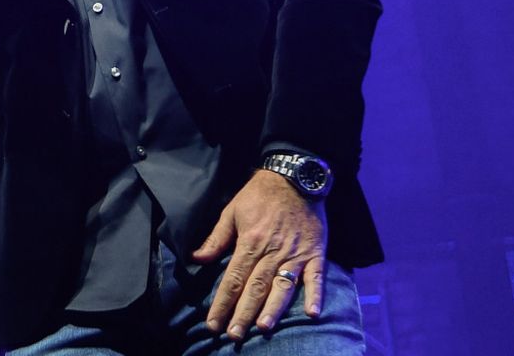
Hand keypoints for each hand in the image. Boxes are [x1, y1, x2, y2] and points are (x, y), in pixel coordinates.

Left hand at [192, 170, 327, 339]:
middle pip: (255, 287)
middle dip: (243, 313)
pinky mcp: (316, 253)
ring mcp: (295, 254)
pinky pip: (317, 277)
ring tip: (263, 328)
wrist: (294, 177)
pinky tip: (312, 314)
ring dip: (273, 308)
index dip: (222, 303)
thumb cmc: (259, 194)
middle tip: (234, 335)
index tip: (213, 324)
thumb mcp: (231, 211)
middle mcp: (272, 252)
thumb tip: (196, 259)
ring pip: (283, 286)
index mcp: (249, 242)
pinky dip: (316, 295)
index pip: (233, 279)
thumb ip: (216, 238)